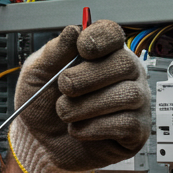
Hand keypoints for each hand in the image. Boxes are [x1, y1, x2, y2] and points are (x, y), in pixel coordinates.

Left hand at [8, 20, 151, 172]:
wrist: (39, 142)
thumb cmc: (42, 106)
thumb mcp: (36, 74)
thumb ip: (53, 52)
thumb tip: (73, 31)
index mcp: (102, 54)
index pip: (113, 34)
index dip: (100, 38)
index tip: (82, 48)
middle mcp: (124, 74)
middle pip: (124, 63)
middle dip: (87, 77)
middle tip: (65, 87)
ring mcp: (134, 102)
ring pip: (127, 95)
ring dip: (87, 106)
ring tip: (65, 113)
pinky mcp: (135, 131)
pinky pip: (127, 124)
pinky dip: (95, 128)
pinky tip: (79, 129)